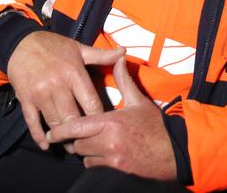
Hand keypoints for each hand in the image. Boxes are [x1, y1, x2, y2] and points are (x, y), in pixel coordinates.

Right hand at [7, 31, 124, 149]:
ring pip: (54, 123)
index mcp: (74, 73)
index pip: (91, 104)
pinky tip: (46, 144)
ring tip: (70, 145)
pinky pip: (32, 122)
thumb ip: (101, 55)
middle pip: (73, 118)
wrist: (21, 42)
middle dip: (81, 133)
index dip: (99, 119)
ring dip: (62, 137)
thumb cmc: (54, 46)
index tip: (104, 128)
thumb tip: (123, 52)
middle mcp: (58, 84)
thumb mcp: (78, 48)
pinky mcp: (25, 98)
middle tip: (87, 142)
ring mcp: (40, 93)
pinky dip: (39, 136)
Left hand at [46, 57, 176, 180]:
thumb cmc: (156, 125)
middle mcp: (108, 142)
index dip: (60, 130)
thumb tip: (119, 56)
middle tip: (73, 136)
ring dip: (85, 151)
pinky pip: (95, 167)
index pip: (76, 127)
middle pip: (77, 144)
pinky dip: (95, 161)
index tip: (50, 132)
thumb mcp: (138, 101)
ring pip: (85, 157)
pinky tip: (101, 154)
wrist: (175, 151)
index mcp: (111, 122)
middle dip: (74, 140)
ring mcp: (112, 158)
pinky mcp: (117, 170)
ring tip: (90, 143)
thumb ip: (123, 80)